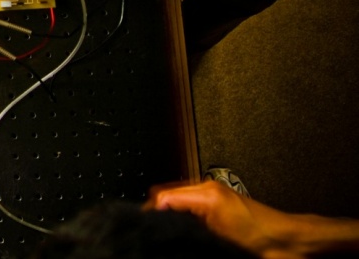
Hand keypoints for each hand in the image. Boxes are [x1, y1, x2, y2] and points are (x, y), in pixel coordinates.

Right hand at [150, 181, 358, 257]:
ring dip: (167, 211)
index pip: (161, 196)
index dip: (149, 211)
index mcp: (204, 193)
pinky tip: (181, 227)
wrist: (289, 242)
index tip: (142, 224)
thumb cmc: (262, 240)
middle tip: (149, 228)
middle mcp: (207, 188)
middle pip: (165, 193)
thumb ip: (184, 218)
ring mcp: (214, 194)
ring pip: (175, 197)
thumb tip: (156, 213)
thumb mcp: (216, 237)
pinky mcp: (219, 202)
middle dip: (155, 209)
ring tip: (162, 227)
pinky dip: (180, 212)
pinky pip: (189, 202)